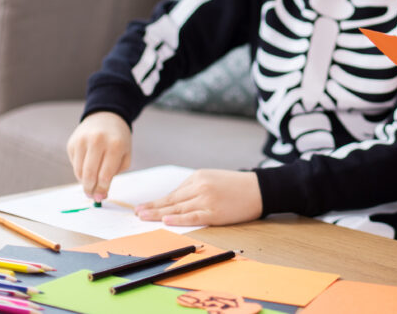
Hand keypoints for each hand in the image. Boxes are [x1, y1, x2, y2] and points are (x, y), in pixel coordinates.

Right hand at [66, 111, 131, 202]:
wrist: (105, 117)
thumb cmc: (118, 140)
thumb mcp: (125, 154)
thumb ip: (115, 173)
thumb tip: (100, 192)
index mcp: (115, 145)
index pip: (105, 175)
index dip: (102, 190)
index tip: (101, 198)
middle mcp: (97, 141)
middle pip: (89, 175)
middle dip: (90, 190)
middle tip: (92, 197)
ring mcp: (82, 141)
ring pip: (79, 171)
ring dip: (84, 182)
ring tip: (90, 184)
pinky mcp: (72, 142)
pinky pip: (74, 164)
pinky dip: (79, 170)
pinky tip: (87, 166)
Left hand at [135, 169, 262, 226]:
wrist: (260, 189)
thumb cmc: (237, 185)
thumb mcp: (213, 178)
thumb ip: (196, 188)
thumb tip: (177, 202)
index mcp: (198, 177)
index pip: (173, 193)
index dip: (157, 202)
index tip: (144, 207)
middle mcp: (200, 186)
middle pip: (171, 200)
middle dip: (152, 207)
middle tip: (137, 213)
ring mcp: (206, 199)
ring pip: (178, 208)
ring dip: (158, 214)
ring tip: (143, 217)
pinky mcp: (214, 212)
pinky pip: (193, 216)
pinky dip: (178, 219)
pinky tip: (166, 220)